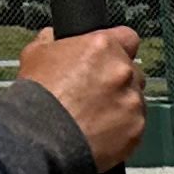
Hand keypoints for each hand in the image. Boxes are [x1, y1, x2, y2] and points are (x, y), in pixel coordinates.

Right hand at [21, 22, 147, 169]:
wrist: (42, 136)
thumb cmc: (38, 96)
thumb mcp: (36, 53)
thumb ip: (53, 40)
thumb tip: (55, 37)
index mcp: (103, 46)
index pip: (128, 38)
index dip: (119, 48)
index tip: (111, 59)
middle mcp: (123, 70)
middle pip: (132, 72)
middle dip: (117, 81)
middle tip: (96, 94)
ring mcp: (133, 100)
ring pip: (135, 99)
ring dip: (121, 105)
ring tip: (96, 116)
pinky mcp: (136, 128)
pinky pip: (135, 125)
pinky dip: (123, 129)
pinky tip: (101, 132)